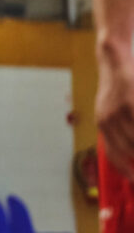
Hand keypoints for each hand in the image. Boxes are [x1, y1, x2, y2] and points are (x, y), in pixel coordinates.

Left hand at [96, 41, 133, 178]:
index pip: (114, 155)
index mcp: (102, 124)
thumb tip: (129, 154)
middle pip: (130, 150)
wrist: (114, 61)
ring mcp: (119, 111)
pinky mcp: (131, 102)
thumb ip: (118, 131)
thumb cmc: (118, 88)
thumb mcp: (111, 110)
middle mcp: (107, 120)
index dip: (127, 171)